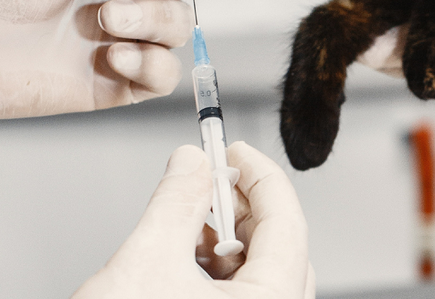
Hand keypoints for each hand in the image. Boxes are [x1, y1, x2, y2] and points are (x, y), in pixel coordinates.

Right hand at [73, 142, 314, 298]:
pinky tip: (190, 254)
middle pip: (280, 247)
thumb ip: (176, 203)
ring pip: (262, 274)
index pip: (288, 223)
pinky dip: (221, 270)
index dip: (261, 177)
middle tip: (214, 177)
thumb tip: (191, 163)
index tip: (236, 150)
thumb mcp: (146, 264)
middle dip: (244, 207)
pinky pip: (245, 296)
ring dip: (230, 239)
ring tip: (194, 217)